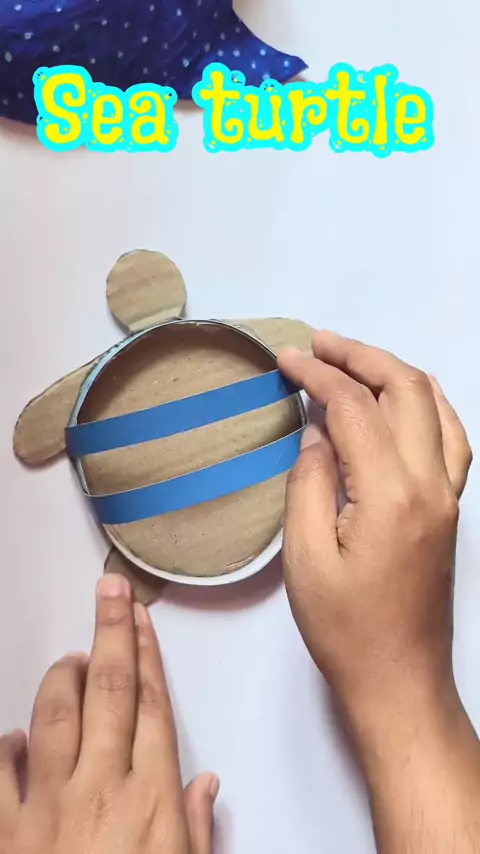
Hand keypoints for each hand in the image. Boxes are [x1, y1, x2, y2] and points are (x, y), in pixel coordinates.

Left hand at [0, 575, 217, 853]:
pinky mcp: (6, 835)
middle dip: (111, 634)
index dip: (148, 654)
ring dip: (63, 679)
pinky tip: (14, 733)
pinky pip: (0, 774)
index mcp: (150, 801)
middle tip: (111, 592)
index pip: (152, 706)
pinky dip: (6, 747)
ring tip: (70, 657)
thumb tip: (205, 787)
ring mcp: (47, 808)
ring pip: (54, 719)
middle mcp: (99, 791)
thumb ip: (195, 831)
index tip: (143, 619)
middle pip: (109, 692)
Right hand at [278, 332, 471, 718]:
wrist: (400, 680)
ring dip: (394, 372)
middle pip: (403, 391)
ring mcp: (449, 495)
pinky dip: (426, 403)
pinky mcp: (451, 509)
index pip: (355, 409)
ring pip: (434, 405)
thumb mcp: (306, 557)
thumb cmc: (345, 628)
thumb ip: (310, 482)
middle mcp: (431, 484)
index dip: (318, 376)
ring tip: (353, 359)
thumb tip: (318, 431)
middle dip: (359, 356)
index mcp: (391, 494)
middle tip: (317, 344)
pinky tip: (403, 398)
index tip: (285, 359)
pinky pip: (451, 437)